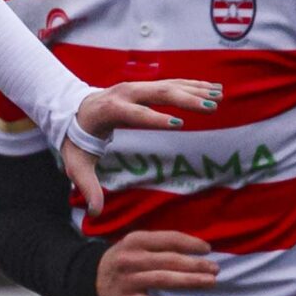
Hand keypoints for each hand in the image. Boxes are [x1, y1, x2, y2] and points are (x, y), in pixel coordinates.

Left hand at [63, 79, 221, 212]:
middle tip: (211, 107)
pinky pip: (173, 82)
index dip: (155, 118)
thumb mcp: (78, 165)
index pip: (135, 114)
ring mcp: (137, 86)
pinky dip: (194, 85)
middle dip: (186, 99)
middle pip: (158, 93)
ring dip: (196, 90)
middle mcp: (125, 93)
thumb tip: (94, 213)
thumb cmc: (79, 141)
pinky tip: (214, 89)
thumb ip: (88, 187)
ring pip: (169, 84)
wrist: (74, 111)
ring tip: (220, 96)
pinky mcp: (145, 86)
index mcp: (110, 111)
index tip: (179, 124)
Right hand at [95, 230, 217, 295]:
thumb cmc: (124, 259)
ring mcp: (127, 281)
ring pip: (163, 279)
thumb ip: (161, 244)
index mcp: (136, 240)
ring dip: (189, 281)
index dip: (191, 243)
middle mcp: (131, 259)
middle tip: (215, 269)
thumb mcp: (136, 244)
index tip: (208, 249)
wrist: (90, 278)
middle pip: (169, 260)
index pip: (169, 239)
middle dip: (195, 264)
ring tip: (209, 282)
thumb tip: (197, 249)